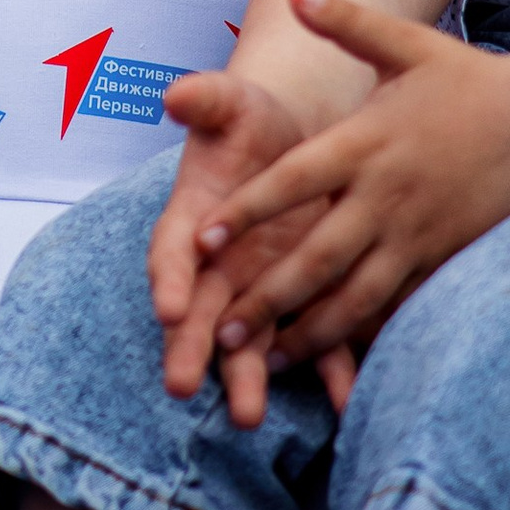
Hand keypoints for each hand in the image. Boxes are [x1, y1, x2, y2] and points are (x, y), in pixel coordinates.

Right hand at [144, 69, 343, 427]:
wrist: (297, 144)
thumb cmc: (252, 124)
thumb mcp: (232, 104)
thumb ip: (207, 100)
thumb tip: (177, 92)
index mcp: (195, 218)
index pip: (173, 251)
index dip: (170, 277)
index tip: (168, 305)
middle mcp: (221, 266)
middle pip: (202, 312)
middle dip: (193, 348)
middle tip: (182, 385)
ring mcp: (263, 290)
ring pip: (251, 342)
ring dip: (248, 379)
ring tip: (249, 417)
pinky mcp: (310, 301)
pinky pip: (318, 343)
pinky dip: (328, 372)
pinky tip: (342, 401)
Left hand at [189, 0, 509, 370]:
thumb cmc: (466, 80)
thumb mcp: (406, 43)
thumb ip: (346, 22)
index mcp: (367, 142)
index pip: (294, 181)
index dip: (247, 212)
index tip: (203, 240)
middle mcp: (387, 195)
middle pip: (317, 255)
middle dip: (267, 296)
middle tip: (220, 331)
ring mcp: (417, 235)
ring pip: (355, 295)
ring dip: (310, 331)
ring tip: (267, 362)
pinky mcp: (443, 261)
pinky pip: (397, 306)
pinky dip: (364, 337)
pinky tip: (334, 363)